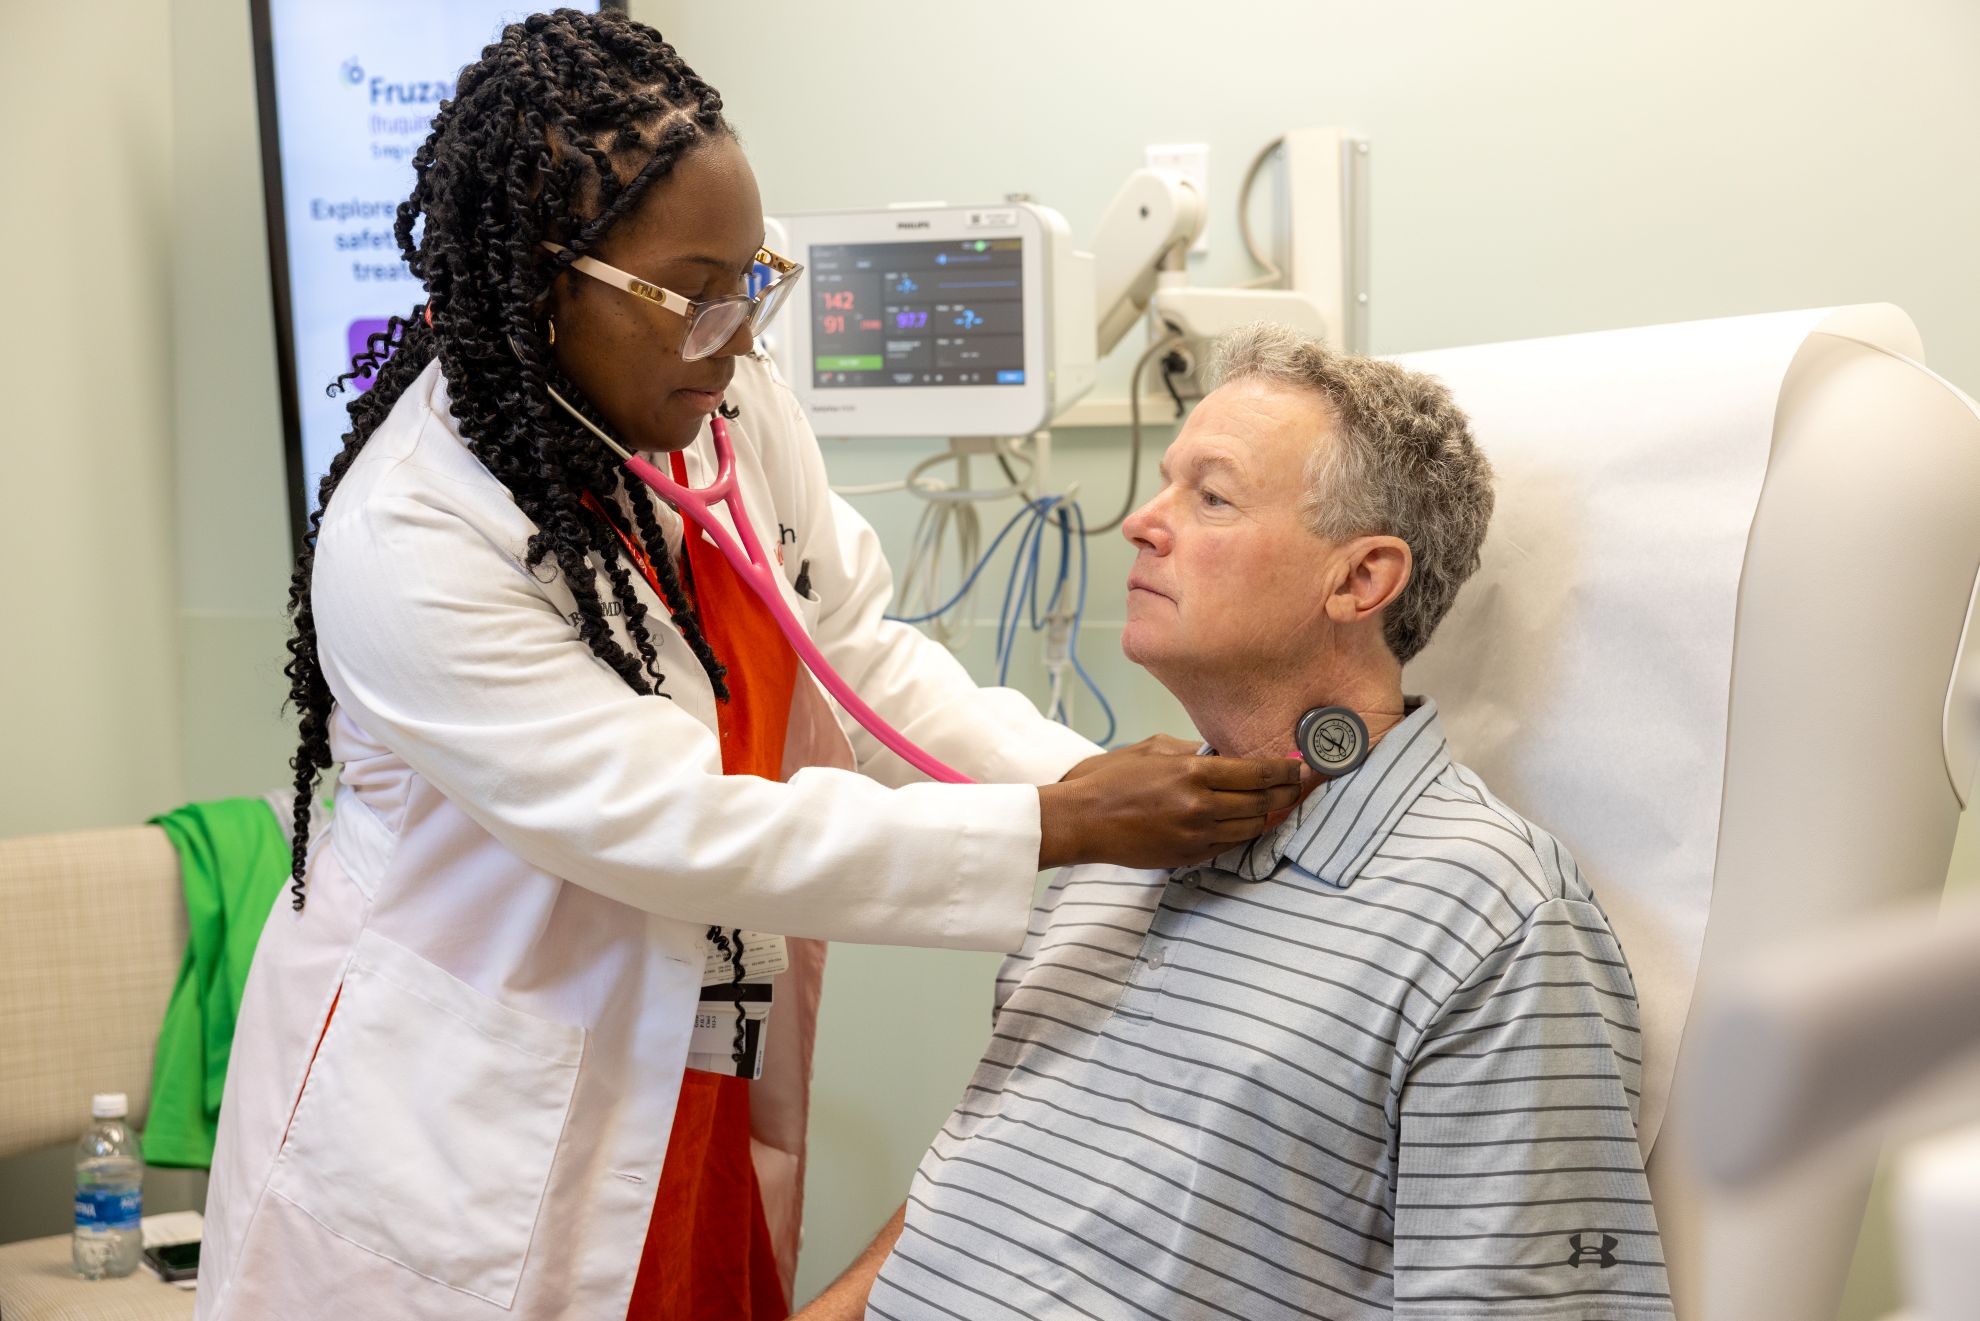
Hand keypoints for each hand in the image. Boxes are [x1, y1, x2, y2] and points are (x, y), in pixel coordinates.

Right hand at [1037, 738, 1310, 870]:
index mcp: (1192, 772)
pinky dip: (1243, 834)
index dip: (1285, 771)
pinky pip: (1228, 845)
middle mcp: (1200, 806)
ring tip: (1281, 804)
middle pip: (1263, 803)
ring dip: (1270, 816)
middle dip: (1286, 793)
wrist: (1080, 821)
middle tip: (1299, 786)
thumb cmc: (1110, 779)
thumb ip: (1194, 751)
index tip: (1298, 766)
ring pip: (1251, 828)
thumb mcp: (1153, 748)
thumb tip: (1225, 754)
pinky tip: (1250, 823)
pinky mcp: (1187, 856)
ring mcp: (1195, 835)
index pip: (1258, 772)